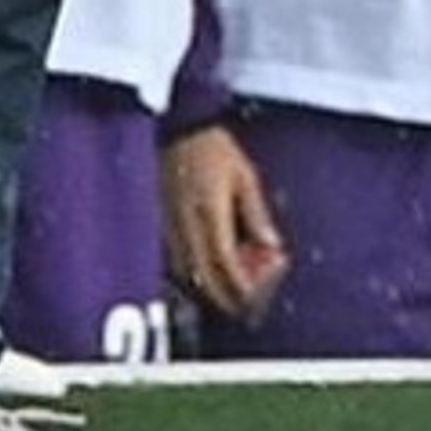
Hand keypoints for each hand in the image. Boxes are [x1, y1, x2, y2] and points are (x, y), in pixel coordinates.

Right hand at [160, 123, 289, 323]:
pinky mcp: (159, 226)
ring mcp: (168, 228)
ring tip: (231, 285)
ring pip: (187, 274)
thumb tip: (271, 245)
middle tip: (244, 302)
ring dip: (210, 286)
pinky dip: (194, 273)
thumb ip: (256, 214)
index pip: (224, 263)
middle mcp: (186, 226)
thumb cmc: (214, 148)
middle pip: (203, 277)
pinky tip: (209, 267)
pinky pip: (175, 262)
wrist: (178, 129)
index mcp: (210, 213)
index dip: (240, 284)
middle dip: (225, 295)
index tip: (254, 296)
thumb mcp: (244, 176)